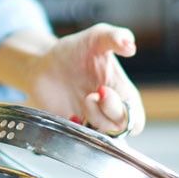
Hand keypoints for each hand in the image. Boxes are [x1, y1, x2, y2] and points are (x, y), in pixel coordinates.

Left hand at [24, 23, 144, 135]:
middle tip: (91, 94)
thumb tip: (131, 46)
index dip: (125, 111)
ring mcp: (90, 121)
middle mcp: (108, 111)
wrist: (43, 64)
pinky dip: (76, 130)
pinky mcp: (73, 129)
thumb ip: (115, 37)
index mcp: (121, 93)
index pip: (135, 118)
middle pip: (121, 128)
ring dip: (92, 119)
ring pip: (102, 136)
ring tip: (82, 99)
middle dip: (108, 113)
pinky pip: (79, 141)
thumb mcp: (95, 37)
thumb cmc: (74, 51)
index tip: (104, 90)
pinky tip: (70, 115)